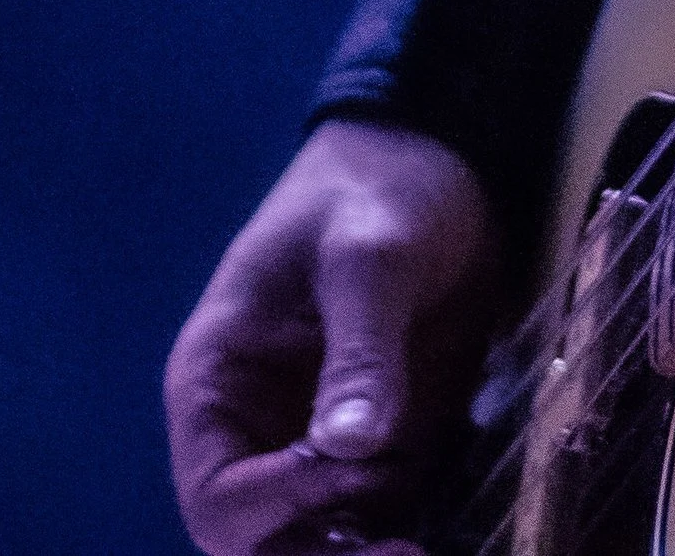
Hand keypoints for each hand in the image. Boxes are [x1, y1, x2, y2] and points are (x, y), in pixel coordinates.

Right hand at [165, 121, 495, 555]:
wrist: (438, 158)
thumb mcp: (371, 255)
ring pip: (322, 545)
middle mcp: (257, 431)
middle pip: (262, 546)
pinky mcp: (380, 447)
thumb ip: (361, 348)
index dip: (277, 508)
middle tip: (407, 555)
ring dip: (369, 555)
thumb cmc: (378, 188)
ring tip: (431, 550)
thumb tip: (351, 448)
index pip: (217, 497)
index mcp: (218, 383)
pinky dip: (409, 532)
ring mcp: (318, 444)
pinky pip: (382, 518)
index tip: (354, 475)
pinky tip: (456, 530)